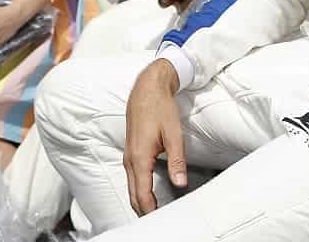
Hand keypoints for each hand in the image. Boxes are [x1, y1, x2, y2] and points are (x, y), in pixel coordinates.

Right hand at [123, 60, 185, 215]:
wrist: (147, 88)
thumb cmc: (159, 108)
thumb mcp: (173, 134)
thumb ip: (177, 160)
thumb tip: (180, 182)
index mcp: (140, 158)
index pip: (142, 194)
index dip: (150, 211)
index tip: (160, 220)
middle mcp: (130, 159)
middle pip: (133, 195)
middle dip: (144, 211)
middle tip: (158, 220)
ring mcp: (128, 156)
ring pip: (131, 187)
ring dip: (141, 201)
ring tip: (155, 212)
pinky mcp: (130, 152)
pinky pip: (131, 178)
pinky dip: (138, 190)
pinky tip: (149, 193)